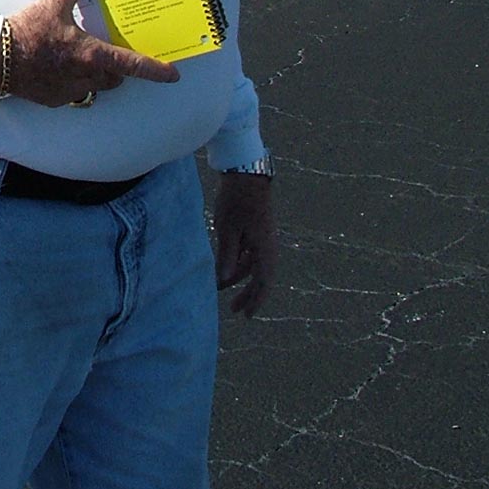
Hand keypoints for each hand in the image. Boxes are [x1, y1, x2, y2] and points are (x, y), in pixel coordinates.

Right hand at [0, 0, 179, 106]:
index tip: (173, 75)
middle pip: (115, 78)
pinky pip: (72, 92)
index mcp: (92, 55)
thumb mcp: (53, 4)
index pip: (132, 65)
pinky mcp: (51, 99)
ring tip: (85, 58)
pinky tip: (60, 68)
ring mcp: (68, 91)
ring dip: (96, 75)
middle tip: (114, 53)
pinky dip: (72, 81)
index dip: (155, 70)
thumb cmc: (26, 33)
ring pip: (94, 86)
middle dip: (118, 68)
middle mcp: (85, 77)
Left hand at [214, 172, 276, 317]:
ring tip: (221, 288)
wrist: (246, 172)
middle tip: (235, 310)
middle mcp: (267, 245)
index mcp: (264, 247)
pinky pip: (248, 252)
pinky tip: (224, 267)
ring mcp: (261, 236)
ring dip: (238, 277)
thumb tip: (224, 281)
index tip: (246, 315)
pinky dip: (237, 263)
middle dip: (248, 293)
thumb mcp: (228, 229)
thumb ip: (227, 256)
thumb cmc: (237, 200)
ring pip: (252, 264)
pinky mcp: (254, 228)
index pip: (264, 281)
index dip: (256, 300)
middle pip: (259, 276)